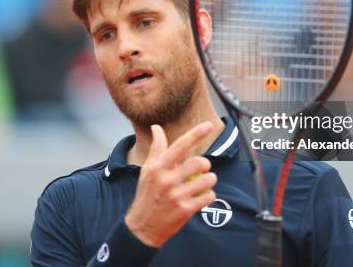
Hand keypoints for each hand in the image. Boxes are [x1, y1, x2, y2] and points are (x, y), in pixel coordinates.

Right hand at [125, 122, 217, 247]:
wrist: (142, 227)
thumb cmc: (146, 194)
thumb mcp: (147, 170)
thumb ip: (156, 148)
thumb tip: (156, 127)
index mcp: (158, 167)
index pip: (180, 146)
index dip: (196, 134)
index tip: (208, 125)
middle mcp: (167, 180)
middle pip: (199, 163)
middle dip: (205, 165)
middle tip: (202, 169)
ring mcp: (177, 195)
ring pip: (208, 180)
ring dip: (209, 180)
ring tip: (203, 183)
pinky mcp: (185, 210)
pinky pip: (209, 196)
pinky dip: (209, 196)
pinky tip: (201, 197)